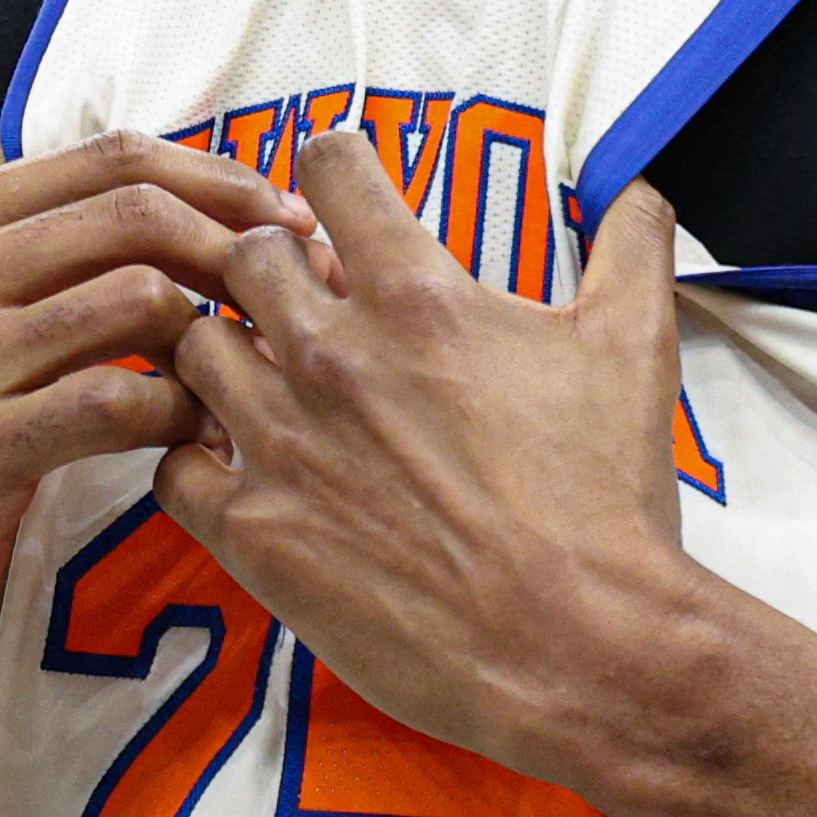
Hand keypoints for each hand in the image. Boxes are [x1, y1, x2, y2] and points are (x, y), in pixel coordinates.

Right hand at [0, 133, 314, 709]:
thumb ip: (46, 254)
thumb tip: (197, 200)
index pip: (114, 155)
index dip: (222, 178)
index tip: (292, 220)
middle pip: (136, 211)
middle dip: (242, 246)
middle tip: (304, 296)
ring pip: (139, 298)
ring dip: (218, 340)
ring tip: (249, 380)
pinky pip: (117, 404)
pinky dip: (180, 417)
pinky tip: (195, 440)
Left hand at [155, 129, 697, 787]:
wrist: (581, 647)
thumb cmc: (606, 504)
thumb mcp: (637, 351)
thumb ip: (632, 249)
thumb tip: (643, 191)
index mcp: (418, 297)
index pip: (328, 169)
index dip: (332, 170)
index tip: (338, 196)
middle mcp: (332, 355)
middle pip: (242, 255)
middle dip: (272, 267)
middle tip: (306, 304)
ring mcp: (282, 443)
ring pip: (191, 349)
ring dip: (225, 356)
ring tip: (267, 386)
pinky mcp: (255, 531)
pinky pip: (173, 465)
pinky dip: (197, 459)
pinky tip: (242, 470)